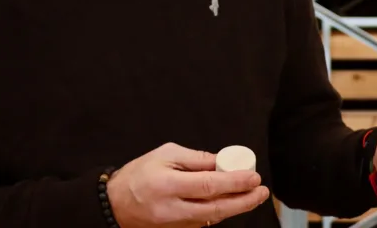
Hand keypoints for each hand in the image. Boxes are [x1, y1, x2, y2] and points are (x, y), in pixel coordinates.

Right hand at [106, 142, 269, 227]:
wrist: (114, 204)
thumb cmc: (139, 174)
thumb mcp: (165, 155)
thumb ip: (195, 158)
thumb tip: (223, 161)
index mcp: (169, 186)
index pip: (210, 186)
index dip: (235, 183)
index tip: (254, 177)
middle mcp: (173, 209)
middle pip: (216, 209)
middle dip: (244, 201)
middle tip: (262, 191)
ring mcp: (175, 224)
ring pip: (212, 219)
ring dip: (235, 208)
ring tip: (253, 196)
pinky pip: (203, 223)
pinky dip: (219, 213)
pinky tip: (231, 203)